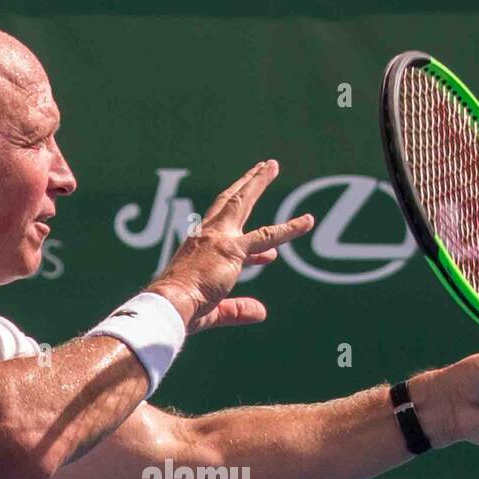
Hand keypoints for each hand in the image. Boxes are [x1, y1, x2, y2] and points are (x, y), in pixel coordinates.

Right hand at [146, 159, 313, 333]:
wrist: (170, 305)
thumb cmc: (181, 310)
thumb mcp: (214, 311)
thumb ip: (237, 310)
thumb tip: (262, 313)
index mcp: (197, 250)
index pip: (224, 236)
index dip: (248, 241)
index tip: (269, 255)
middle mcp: (206, 237)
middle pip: (228, 203)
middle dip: (246, 184)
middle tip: (261, 168)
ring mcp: (219, 239)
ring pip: (242, 203)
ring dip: (258, 182)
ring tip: (271, 165)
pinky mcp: (232, 249)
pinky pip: (267, 237)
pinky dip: (290, 229)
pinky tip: (307, 221)